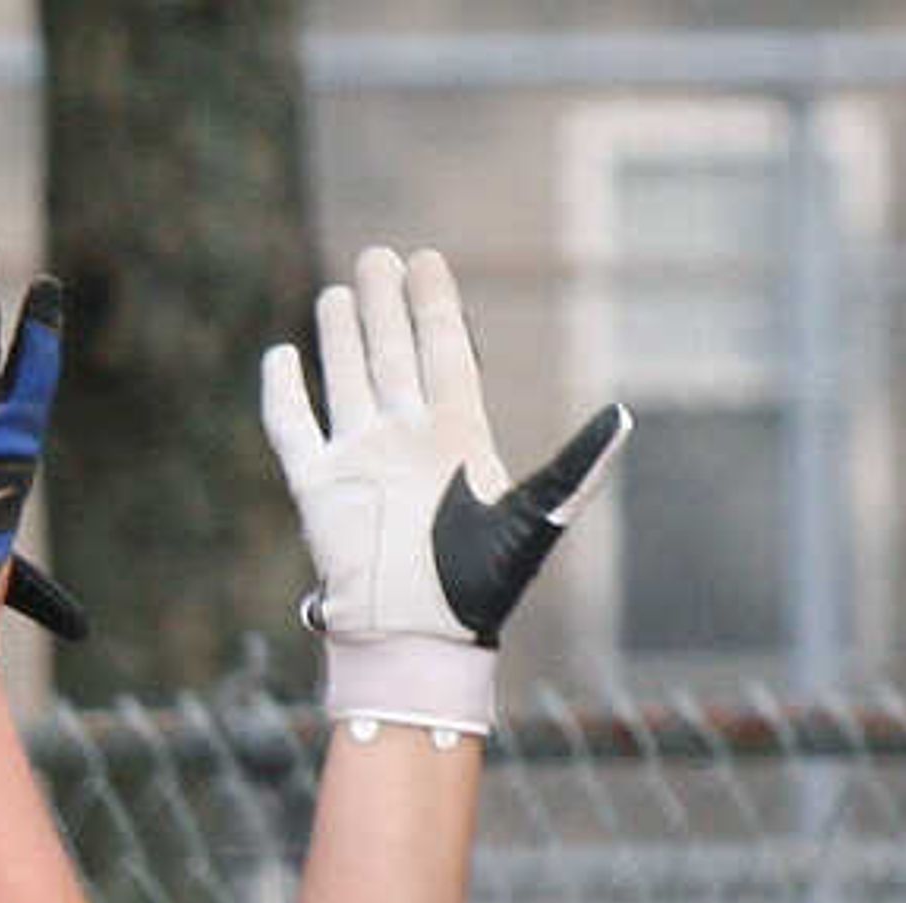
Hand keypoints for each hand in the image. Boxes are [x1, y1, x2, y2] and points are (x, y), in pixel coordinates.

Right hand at [258, 245, 627, 739]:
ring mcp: (361, 461)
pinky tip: (282, 358)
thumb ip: (576, 467)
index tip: (427, 261)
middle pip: (393, 355)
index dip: (436, 306)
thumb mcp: (536, 520)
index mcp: (458, 437)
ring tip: (338, 294)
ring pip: (347, 379)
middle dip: (385, 306)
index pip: (445, 354)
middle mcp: (408, 440)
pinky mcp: (319, 488)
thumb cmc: (480, 591)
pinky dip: (285, 393)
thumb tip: (623, 418)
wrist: (419, 642)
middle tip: (378, 257)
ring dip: (342, 337)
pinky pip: (294, 428)